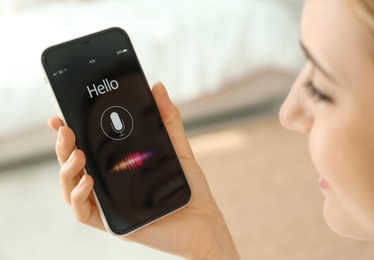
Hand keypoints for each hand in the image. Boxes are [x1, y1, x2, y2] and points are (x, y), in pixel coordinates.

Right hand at [48, 82, 238, 258]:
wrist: (205, 220)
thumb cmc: (188, 187)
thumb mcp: (177, 148)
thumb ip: (167, 119)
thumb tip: (159, 88)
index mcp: (118, 166)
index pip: (86, 147)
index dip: (69, 133)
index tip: (61, 117)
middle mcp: (109, 184)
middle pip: (74, 165)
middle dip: (63, 146)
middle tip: (65, 130)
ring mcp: (110, 203)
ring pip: (71, 187)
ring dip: (67, 169)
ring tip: (78, 153)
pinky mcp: (114, 223)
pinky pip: (84, 213)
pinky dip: (78, 197)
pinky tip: (88, 180)